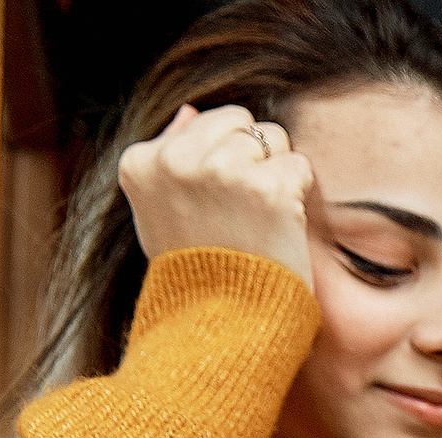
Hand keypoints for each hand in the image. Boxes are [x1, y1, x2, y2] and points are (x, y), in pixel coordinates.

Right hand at [119, 103, 315, 287]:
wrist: (224, 320)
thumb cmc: (197, 270)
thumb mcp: (158, 212)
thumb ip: (168, 157)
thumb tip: (190, 112)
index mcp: (142, 161)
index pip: (208, 122)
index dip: (224, 159)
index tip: (215, 204)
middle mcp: (176, 160)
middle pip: (242, 123)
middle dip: (253, 156)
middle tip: (244, 208)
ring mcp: (221, 171)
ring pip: (274, 137)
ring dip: (278, 172)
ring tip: (259, 216)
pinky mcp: (266, 188)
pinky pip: (299, 165)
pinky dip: (299, 193)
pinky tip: (279, 225)